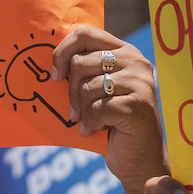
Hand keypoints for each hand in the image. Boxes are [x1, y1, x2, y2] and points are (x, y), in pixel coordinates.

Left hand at [51, 27, 166, 193]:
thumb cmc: (114, 125)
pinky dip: (91, 123)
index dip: (63, 52)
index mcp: (125, 52)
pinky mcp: (138, 106)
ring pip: (87, 87)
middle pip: (81, 63)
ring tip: (91, 122)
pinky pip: (97, 109)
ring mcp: (140, 83)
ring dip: (82, 111)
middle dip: (71, 92)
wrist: (141, 160)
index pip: (85, 33)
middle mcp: (136, 62)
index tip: (55, 76)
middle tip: (75, 112)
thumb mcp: (99, 91)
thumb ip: (85, 72)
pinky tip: (99, 130)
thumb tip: (51, 66)